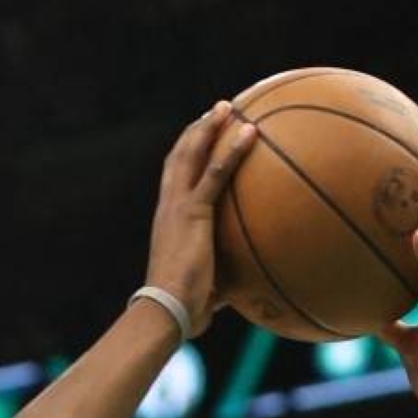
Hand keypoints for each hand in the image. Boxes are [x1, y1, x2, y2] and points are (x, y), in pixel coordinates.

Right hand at [144, 104, 256, 337]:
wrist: (166, 309)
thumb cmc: (182, 310)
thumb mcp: (203, 292)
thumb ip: (219, 285)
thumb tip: (239, 296)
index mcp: (167, 223)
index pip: (173, 181)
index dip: (185, 156)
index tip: (199, 140)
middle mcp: (168, 208)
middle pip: (179, 157)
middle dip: (197, 131)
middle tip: (216, 111)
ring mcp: (179, 207)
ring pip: (193, 154)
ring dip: (211, 127)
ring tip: (229, 107)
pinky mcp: (194, 212)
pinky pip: (217, 173)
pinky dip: (233, 149)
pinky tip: (251, 132)